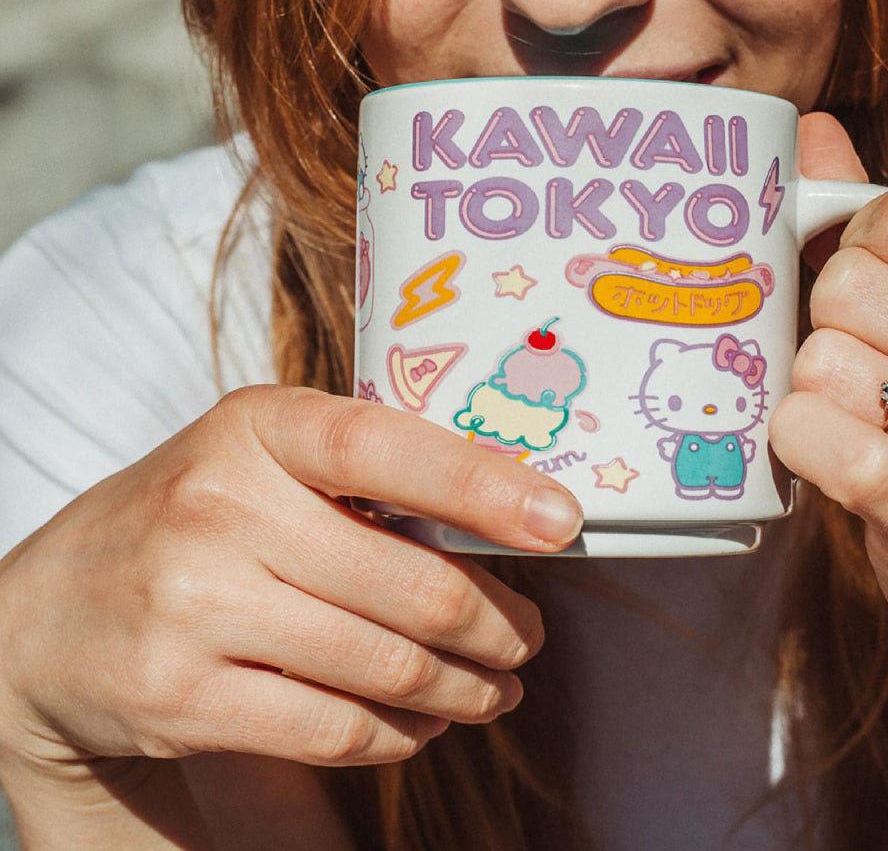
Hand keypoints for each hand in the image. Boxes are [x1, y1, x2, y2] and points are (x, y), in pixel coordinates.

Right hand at [0, 386, 581, 776]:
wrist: (47, 610)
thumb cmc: (195, 515)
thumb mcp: (263, 458)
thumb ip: (365, 475)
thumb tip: (505, 519)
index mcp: (260, 427)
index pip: (390, 448)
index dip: (488, 487)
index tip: (564, 523)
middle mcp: (223, 507)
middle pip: (412, 583)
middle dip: (497, 622)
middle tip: (528, 637)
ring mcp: (196, 605)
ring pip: (385, 665)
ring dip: (464, 686)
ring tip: (497, 688)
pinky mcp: (181, 697)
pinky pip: (335, 727)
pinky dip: (402, 732)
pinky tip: (424, 721)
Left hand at [770, 114, 887, 698]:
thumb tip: (810, 130)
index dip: (857, 244)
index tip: (870, 291)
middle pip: (850, 283)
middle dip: (830, 324)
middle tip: (864, 369)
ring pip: (822, 360)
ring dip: (814, 391)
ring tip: (862, 422)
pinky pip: (824, 441)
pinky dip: (798, 441)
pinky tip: (823, 454)